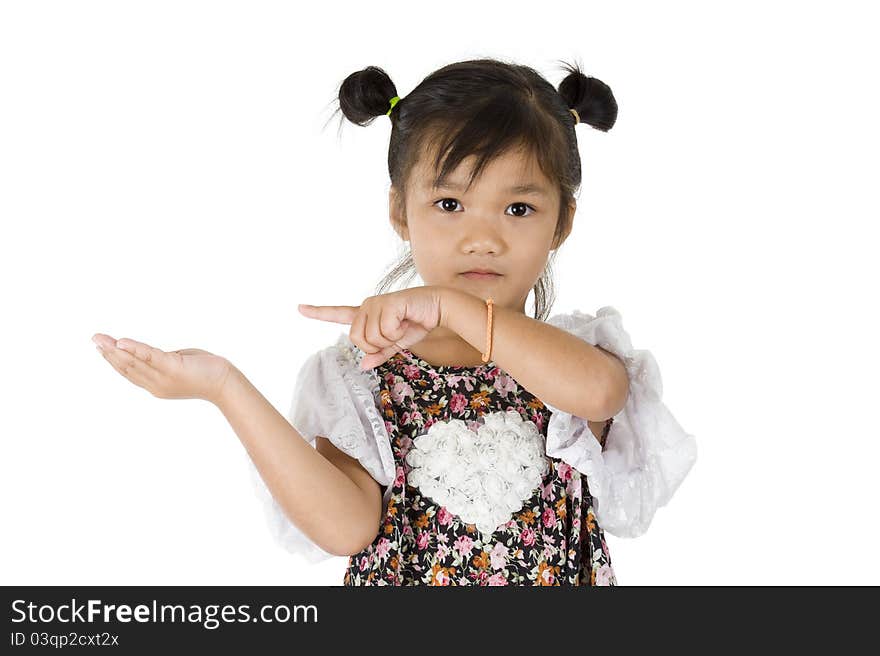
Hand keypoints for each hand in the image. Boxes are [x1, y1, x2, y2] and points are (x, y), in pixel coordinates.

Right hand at [92, 333, 233, 403]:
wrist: (226, 383)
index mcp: (156, 385)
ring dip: (115, 349)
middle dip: (108, 353)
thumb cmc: (207, 372)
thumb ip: (165, 360)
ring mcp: (163, 377)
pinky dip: (134, 348)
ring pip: (134, 362)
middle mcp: (156, 384)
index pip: (129, 373)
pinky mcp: (173, 368)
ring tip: (100, 339)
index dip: (113, 361)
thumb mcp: (180, 366)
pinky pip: (149, 356)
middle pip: (127, 368)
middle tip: (94, 339)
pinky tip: (121, 341)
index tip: (100, 348)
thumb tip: (156, 353)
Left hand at [298, 286, 444, 369]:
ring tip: (403, 325)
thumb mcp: (397, 344)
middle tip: (394, 335)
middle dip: (376, 346)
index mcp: (366, 315)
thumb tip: (363, 365)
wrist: (438, 307)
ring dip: (390, 339)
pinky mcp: (387, 304)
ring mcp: (375, 303)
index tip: (300, 308)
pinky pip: (384, 331)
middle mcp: (367, 306)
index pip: (338, 314)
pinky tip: (407, 320)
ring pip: (370, 338)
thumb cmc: (417, 322)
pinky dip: (397, 333)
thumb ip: (379, 354)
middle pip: (356, 339)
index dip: (318, 312)